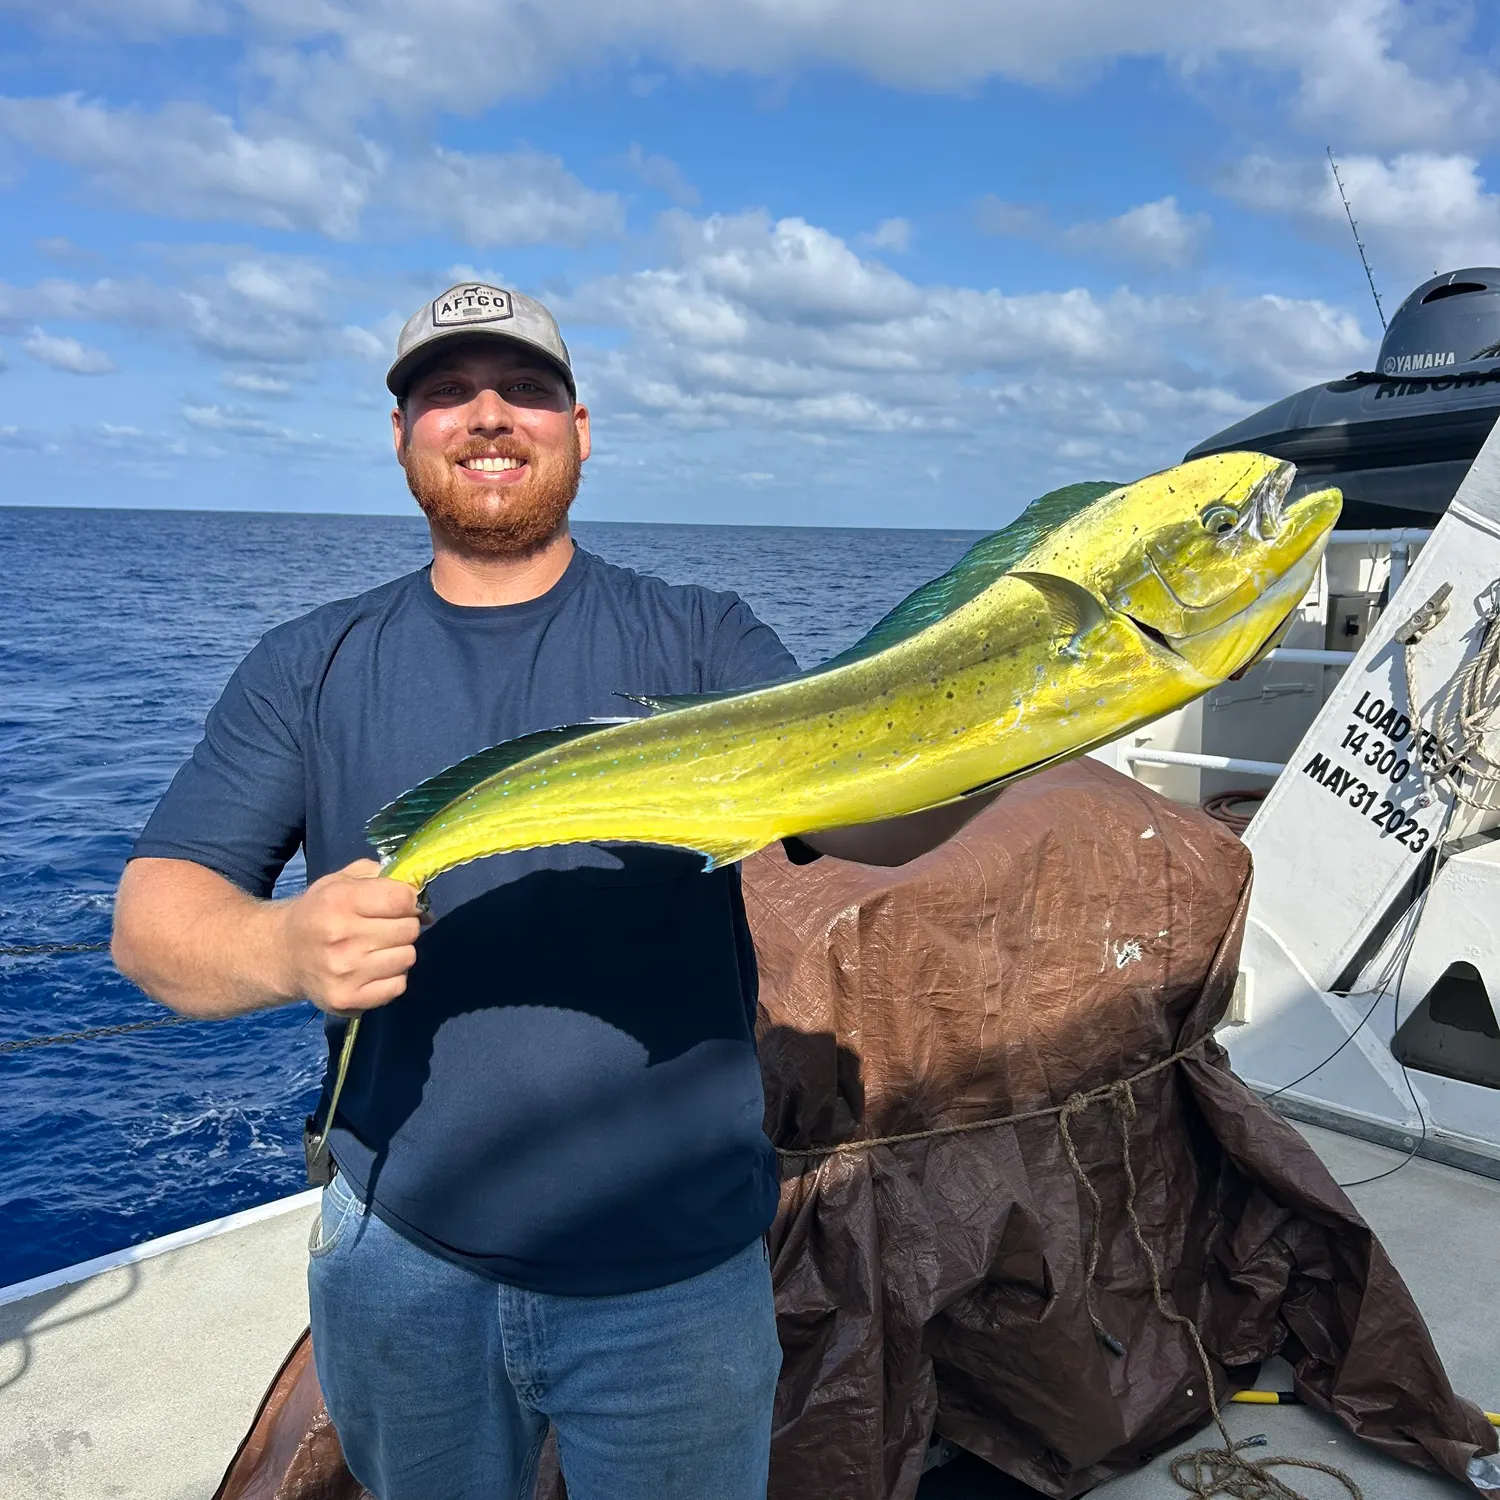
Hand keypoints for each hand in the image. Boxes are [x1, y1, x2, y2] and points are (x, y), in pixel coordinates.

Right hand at [278, 859, 421, 1016]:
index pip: (402, 899)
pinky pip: (398, 985)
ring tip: (377, 948)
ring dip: (399, 951)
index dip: (410, 900)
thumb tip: (422, 900)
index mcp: (339, 901)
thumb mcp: (341, 880)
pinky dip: (392, 977)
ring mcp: (344, 972)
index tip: (402, 903)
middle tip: (385, 927)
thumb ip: (381, 876)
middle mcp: (340, 937)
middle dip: (405, 925)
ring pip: (408, 957)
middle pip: (409, 929)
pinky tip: (373, 969)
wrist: (282, 954)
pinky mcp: (347, 999)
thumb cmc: (319, 911)